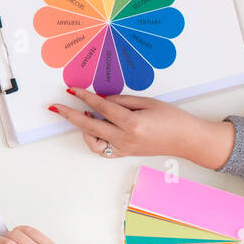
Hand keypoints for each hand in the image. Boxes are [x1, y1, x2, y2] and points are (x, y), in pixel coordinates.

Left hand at [50, 88, 235, 168]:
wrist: (187, 140)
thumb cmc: (172, 118)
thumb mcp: (148, 102)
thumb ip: (121, 100)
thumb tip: (101, 99)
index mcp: (132, 123)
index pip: (101, 107)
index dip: (84, 97)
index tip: (71, 89)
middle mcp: (125, 139)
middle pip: (89, 126)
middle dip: (70, 115)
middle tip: (56, 107)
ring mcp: (123, 149)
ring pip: (92, 141)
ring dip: (83, 128)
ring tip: (85, 114)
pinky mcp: (124, 153)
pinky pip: (101, 149)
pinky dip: (94, 138)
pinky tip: (96, 126)